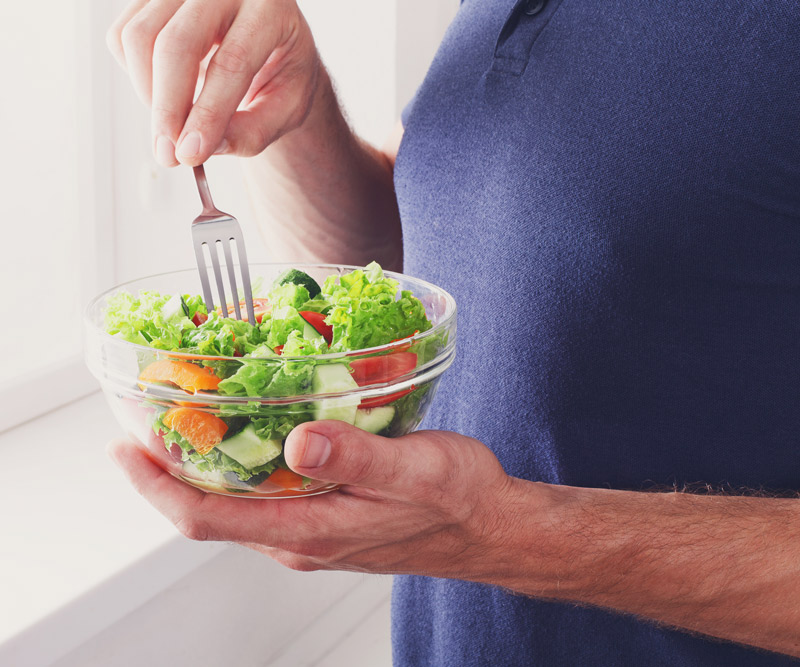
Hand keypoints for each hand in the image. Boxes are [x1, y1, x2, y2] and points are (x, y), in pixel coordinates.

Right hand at [107, 0, 320, 165]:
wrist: (272, 43)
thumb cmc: (282, 74)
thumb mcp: (285, 109)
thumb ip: (250, 132)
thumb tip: (200, 149)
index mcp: (271, 10)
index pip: (232, 62)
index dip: (207, 113)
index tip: (189, 154)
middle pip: (177, 44)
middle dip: (167, 107)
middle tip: (168, 154)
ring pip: (140, 37)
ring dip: (148, 93)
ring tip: (174, 123)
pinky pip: (123, 36)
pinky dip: (136, 75)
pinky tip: (164, 91)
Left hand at [108, 421, 515, 577]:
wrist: (487, 527)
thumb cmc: (457, 501)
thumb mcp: (414, 470)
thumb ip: (356, 457)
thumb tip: (300, 440)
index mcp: (309, 532)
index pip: (206, 518)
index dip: (155, 485)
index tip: (124, 447)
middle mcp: (300, 538)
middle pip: (210, 509)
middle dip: (168, 470)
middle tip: (145, 418)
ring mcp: (311, 531)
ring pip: (236, 502)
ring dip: (204, 466)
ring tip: (185, 419)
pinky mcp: (326, 517)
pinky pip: (266, 496)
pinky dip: (243, 465)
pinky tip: (250, 431)